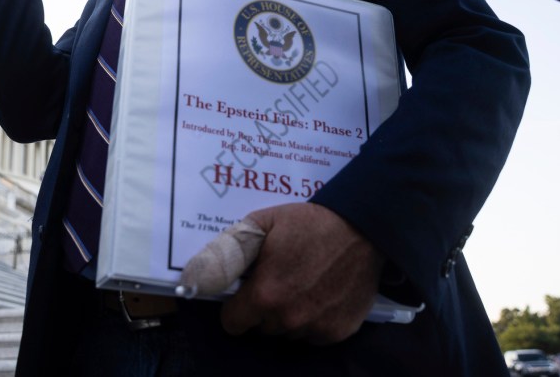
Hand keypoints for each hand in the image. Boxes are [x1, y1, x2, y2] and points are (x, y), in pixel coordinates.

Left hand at [220, 202, 384, 343]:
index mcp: (264, 296)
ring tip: (302, 284)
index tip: (246, 292)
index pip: (233, 323)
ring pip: (288, 332)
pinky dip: (314, 320)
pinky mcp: (338, 332)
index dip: (236, 307)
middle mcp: (288, 319)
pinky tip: (321, 293)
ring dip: (289, 315)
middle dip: (264, 308)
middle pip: (261, 327)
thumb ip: (229, 249)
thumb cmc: (308, 224)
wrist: (362, 230)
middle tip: (279, 279)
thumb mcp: (263, 224)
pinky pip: (313, 335)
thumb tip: (197, 275)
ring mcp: (315, 329)